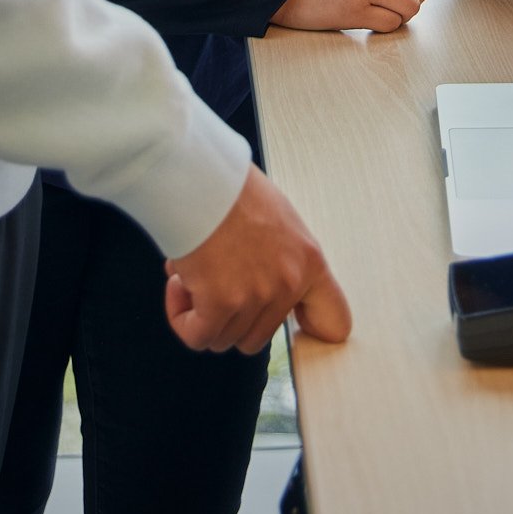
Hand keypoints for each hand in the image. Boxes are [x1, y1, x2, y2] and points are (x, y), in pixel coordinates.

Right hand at [164, 163, 351, 354]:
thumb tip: (263, 293)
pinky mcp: (220, 303)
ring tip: (194, 273)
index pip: (334, 321)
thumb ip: (282, 260)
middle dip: (231, 317)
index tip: (294, 327)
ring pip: (225, 338)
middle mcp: (287, 283)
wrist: (200, 175)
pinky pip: (198, 336)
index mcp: (309, 262)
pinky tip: (179, 285)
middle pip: (258, 337)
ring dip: (202, 313)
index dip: (311, 330)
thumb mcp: (279, 221)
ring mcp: (254, 296)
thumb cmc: (232, 189)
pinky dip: (182, 319)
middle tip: (215, 283)